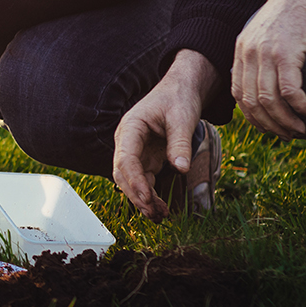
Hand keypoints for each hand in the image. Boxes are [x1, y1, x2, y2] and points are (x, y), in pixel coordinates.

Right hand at [112, 51, 214, 219]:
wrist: (182, 90)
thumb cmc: (178, 99)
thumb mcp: (182, 118)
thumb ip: (179, 143)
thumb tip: (179, 168)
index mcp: (130, 128)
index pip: (126, 159)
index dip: (135, 181)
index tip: (148, 198)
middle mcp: (127, 142)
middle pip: (123, 174)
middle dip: (137, 195)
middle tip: (155, 213)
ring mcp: (135, 151)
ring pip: (131, 180)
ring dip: (142, 199)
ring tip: (160, 216)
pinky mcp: (146, 158)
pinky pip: (143, 180)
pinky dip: (150, 195)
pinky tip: (160, 208)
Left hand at [231, 0, 305, 138]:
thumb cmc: (294, 15)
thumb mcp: (267, 36)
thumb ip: (260, 58)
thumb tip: (265, 86)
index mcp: (240, 51)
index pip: (238, 95)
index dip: (254, 117)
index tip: (271, 128)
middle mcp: (248, 54)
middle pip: (252, 103)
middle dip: (270, 125)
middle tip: (288, 135)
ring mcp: (265, 54)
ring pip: (269, 101)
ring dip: (286, 120)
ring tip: (302, 128)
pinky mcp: (286, 53)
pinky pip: (289, 91)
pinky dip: (300, 107)